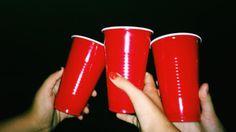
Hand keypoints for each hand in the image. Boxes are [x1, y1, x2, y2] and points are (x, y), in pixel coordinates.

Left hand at [28, 67, 96, 130]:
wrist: (37, 125)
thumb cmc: (38, 108)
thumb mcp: (44, 91)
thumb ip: (52, 79)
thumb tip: (62, 68)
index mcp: (57, 88)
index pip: (71, 81)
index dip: (80, 80)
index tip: (89, 80)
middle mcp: (62, 95)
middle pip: (77, 91)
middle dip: (87, 93)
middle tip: (94, 94)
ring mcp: (65, 104)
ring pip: (79, 102)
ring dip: (85, 105)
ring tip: (87, 109)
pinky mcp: (66, 113)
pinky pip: (76, 112)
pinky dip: (81, 113)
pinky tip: (82, 116)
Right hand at [110, 72, 224, 131]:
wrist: (155, 131)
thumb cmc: (152, 114)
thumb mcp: (137, 94)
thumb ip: (125, 85)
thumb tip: (114, 75)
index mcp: (151, 90)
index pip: (147, 77)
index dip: (140, 72)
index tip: (132, 67)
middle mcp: (149, 99)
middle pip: (140, 89)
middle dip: (131, 85)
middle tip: (122, 80)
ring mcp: (145, 109)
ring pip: (135, 102)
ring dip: (127, 99)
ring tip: (119, 94)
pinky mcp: (141, 119)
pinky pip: (131, 115)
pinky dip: (124, 114)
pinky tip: (118, 113)